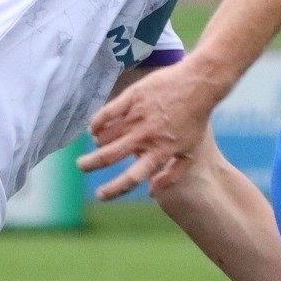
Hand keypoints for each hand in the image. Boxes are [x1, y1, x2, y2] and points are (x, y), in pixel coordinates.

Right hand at [80, 59, 226, 200]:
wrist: (198, 84)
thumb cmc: (195, 120)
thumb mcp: (190, 152)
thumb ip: (171, 175)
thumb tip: (150, 192)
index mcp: (159, 152)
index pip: (131, 178)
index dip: (113, 189)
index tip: (100, 195)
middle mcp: (145, 136)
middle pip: (109, 156)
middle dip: (90, 164)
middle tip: (81, 166)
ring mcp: (137, 116)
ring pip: (106, 135)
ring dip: (98, 142)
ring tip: (98, 142)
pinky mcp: (132, 97)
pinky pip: (106, 113)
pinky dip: (97, 122)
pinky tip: (94, 127)